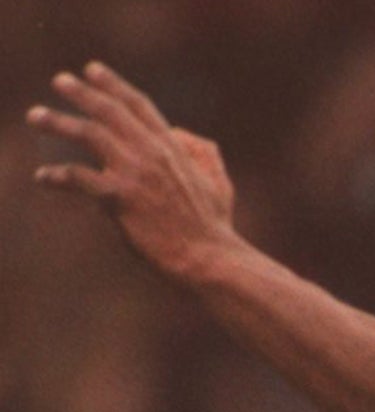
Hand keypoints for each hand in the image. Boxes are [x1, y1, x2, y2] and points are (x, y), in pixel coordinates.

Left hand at [28, 62, 239, 279]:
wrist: (209, 258)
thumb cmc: (214, 227)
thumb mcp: (219, 183)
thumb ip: (203, 153)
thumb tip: (180, 133)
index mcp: (173, 148)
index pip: (139, 106)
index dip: (114, 85)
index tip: (92, 70)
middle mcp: (152, 153)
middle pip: (109, 110)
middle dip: (81, 92)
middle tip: (59, 80)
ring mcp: (135, 174)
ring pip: (89, 134)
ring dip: (58, 122)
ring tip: (35, 116)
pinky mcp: (120, 198)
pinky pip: (79, 178)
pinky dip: (57, 176)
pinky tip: (43, 177)